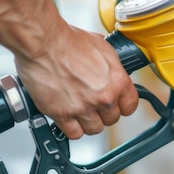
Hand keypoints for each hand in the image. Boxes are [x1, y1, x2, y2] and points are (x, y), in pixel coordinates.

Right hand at [14, 24, 138, 138]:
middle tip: (92, 102)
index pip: (130, 106)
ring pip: (94, 129)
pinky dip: (71, 127)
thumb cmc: (67, 40)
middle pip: (111, 119)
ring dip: (87, 121)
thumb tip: (112, 72)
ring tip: (79, 110)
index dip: (122, 105)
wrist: (43, 42)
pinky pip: (74, 133)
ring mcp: (83, 107)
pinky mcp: (63, 114)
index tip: (116, 104)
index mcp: (117, 80)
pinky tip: (68, 117)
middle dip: (102, 112)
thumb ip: (110, 67)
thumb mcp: (101, 47)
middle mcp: (103, 96)